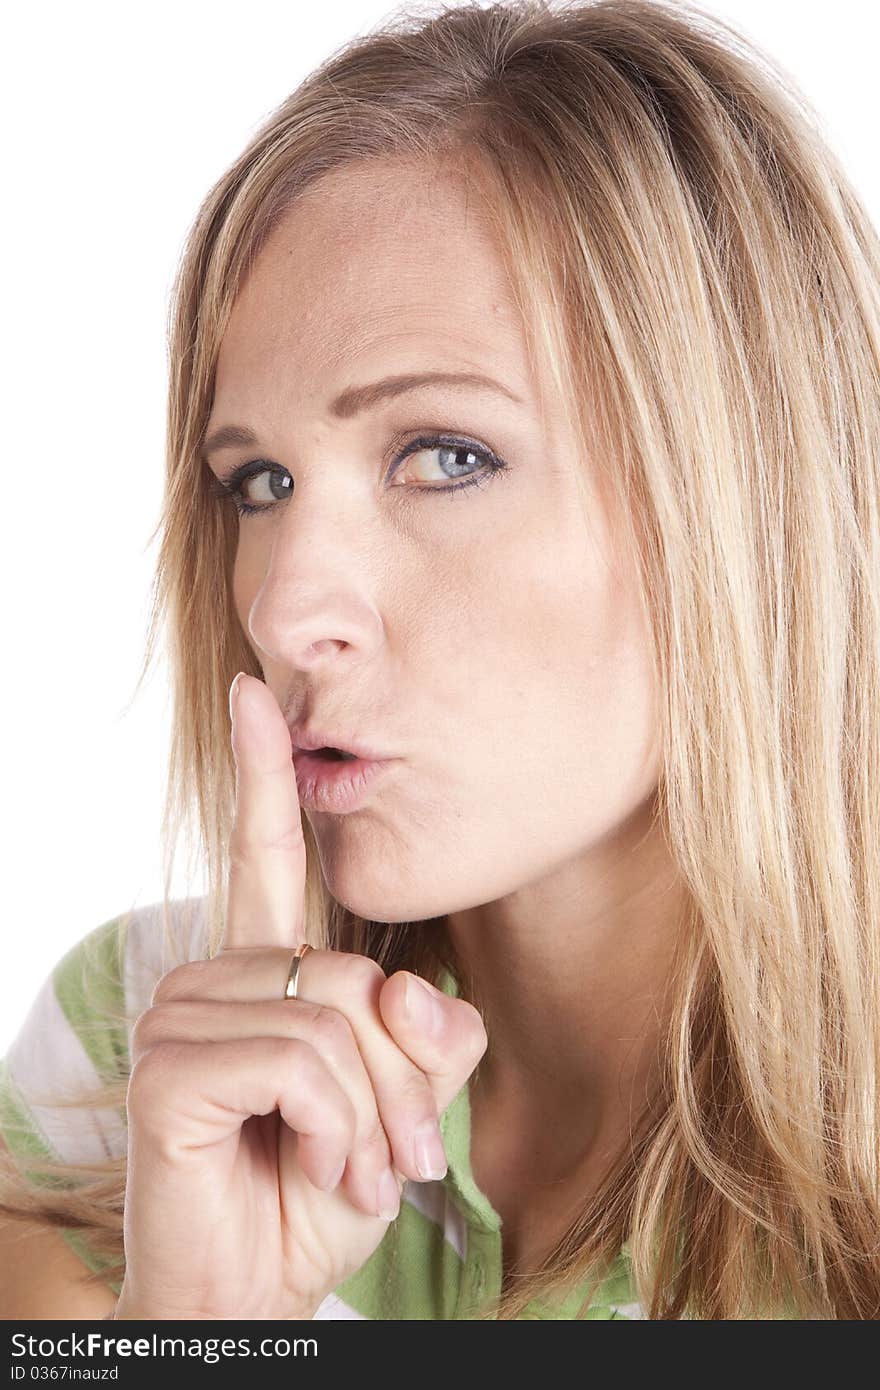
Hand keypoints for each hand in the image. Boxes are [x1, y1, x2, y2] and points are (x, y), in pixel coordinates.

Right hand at [115, 673, 486, 1319]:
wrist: (254, 1299)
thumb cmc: (317, 1195)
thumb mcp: (401, 1110)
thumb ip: (426, 1040)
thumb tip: (413, 988)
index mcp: (264, 973)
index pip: (265, 856)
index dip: (264, 774)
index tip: (256, 692)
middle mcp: (214, 977)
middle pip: (355, 975)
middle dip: (401, 1080)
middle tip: (395, 1161)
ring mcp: (184, 1016)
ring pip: (334, 1018)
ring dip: (372, 1115)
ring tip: (352, 1172)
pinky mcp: (171, 1068)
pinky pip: (301, 1061)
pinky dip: (338, 1128)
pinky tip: (315, 1167)